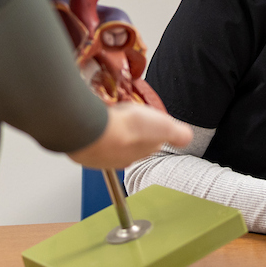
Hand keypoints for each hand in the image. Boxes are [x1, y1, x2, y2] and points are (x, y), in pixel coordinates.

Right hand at [66, 102, 191, 169]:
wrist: (93, 128)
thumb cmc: (126, 129)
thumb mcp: (165, 127)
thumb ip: (178, 134)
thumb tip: (187, 138)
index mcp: (139, 153)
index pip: (148, 143)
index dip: (152, 130)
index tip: (150, 118)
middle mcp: (117, 157)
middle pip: (127, 140)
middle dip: (128, 127)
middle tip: (128, 112)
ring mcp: (96, 152)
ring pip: (106, 136)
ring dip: (109, 124)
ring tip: (111, 109)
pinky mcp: (79, 142)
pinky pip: (87, 130)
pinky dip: (91, 121)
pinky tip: (94, 112)